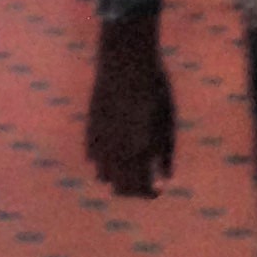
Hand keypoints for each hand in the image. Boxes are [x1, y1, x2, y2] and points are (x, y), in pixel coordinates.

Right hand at [87, 24, 175, 198]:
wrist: (125, 63)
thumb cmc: (154, 89)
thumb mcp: (166, 119)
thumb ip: (166, 152)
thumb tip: (166, 179)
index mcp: (140, 151)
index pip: (142, 189)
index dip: (150, 193)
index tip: (158, 190)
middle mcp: (116, 153)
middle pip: (121, 189)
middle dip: (135, 190)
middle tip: (147, 181)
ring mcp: (99, 144)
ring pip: (104, 177)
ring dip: (118, 177)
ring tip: (132, 167)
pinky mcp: (89, 133)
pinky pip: (94, 159)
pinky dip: (105, 161)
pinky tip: (116, 150)